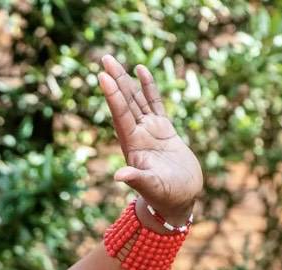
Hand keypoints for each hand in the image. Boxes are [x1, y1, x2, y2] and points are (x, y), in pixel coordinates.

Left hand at [97, 54, 202, 225]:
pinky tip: (141, 70)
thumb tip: (118, 176)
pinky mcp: (164, 131)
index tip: (102, 77)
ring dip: (126, 81)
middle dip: (115, 80)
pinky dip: (148, 87)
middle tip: (104, 58)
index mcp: (133, 146)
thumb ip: (136, 179)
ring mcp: (150, 131)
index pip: (121, 116)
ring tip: (116, 61)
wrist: (179, 201)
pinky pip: (154, 103)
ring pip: (137, 100)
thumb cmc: (165, 197)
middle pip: (125, 102)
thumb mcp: (152, 187)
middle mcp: (138, 135)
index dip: (113, 96)